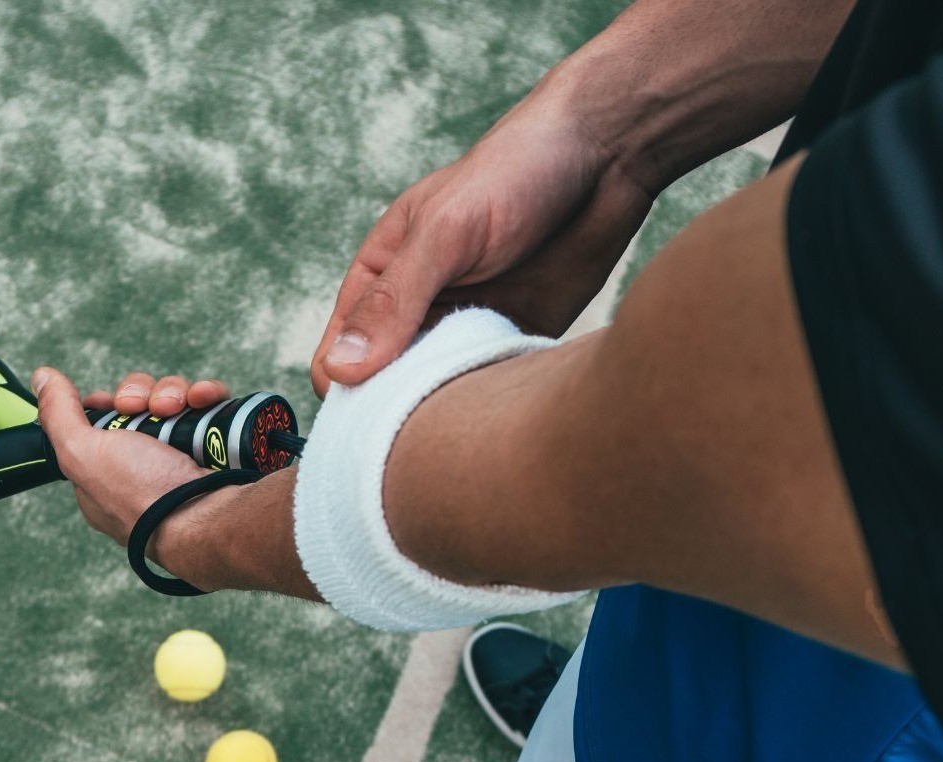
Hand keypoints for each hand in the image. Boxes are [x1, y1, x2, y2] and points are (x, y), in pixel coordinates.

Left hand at [32, 366, 228, 557]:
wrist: (205, 517)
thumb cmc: (139, 496)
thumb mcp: (82, 453)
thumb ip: (58, 414)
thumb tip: (41, 376)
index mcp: (104, 476)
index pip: (99, 426)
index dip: (106, 406)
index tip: (113, 403)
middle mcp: (141, 468)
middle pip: (136, 406)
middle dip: (141, 395)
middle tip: (144, 408)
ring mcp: (179, 458)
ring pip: (172, 401)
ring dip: (173, 393)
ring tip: (176, 408)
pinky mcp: (213, 447)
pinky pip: (207, 407)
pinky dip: (204, 397)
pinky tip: (202, 401)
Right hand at [310, 86, 654, 395]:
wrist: (605, 156)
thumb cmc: (513, 174)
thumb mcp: (443, 232)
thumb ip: (394, 301)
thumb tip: (341, 369)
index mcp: (381, 280)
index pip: (338, 358)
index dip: (347, 394)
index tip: (376, 415)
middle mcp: (418, 312)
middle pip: (385, 390)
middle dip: (397, 415)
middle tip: (428, 424)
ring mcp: (466, 330)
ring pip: (436, 398)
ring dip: (445, 413)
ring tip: (470, 412)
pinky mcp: (514, 343)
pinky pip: (488, 390)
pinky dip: (490, 403)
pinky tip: (506, 400)